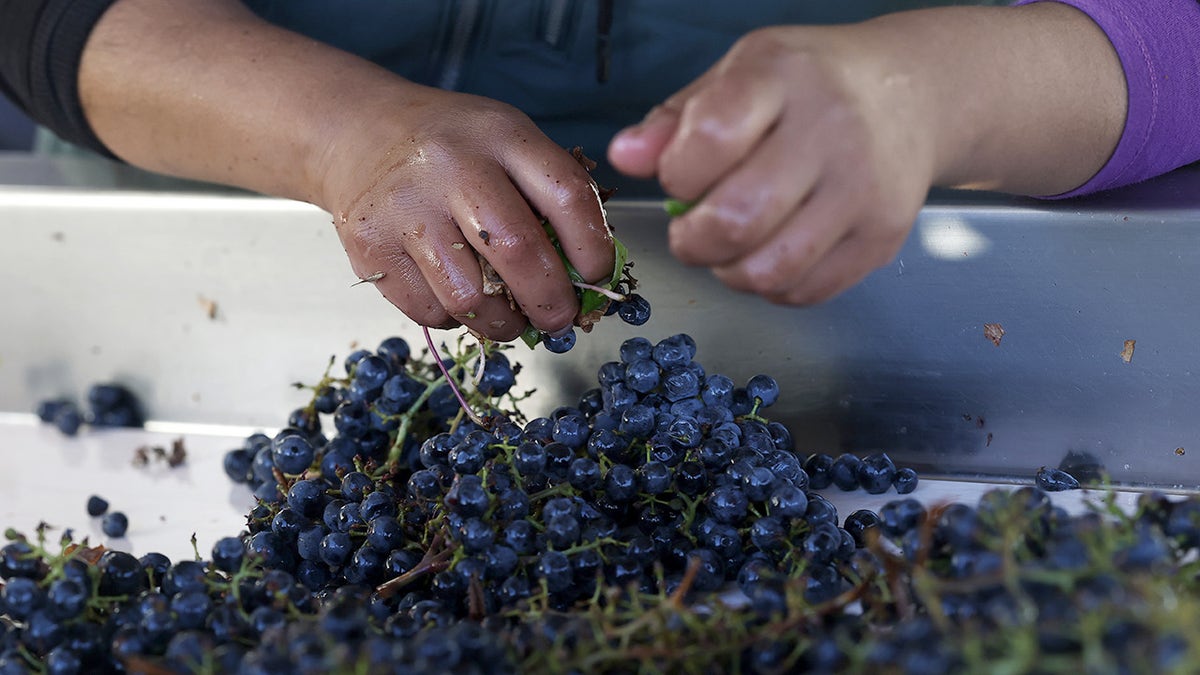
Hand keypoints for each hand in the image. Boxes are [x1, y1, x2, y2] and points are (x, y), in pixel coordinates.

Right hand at [324, 88, 614, 340]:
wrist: (359, 132)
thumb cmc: (453, 148)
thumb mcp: (507, 142)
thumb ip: (548, 197)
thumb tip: (587, 279)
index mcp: (501, 135)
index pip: (567, 196)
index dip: (594, 248)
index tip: (599, 276)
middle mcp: (451, 167)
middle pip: (519, 251)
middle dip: (552, 301)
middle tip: (561, 319)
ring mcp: (405, 208)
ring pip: (470, 297)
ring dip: (503, 323)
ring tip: (510, 318)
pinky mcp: (370, 246)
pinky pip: (429, 311)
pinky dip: (455, 319)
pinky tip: (458, 296)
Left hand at [608, 25, 935, 304]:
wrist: (912, 95)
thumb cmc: (808, 86)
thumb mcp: (738, 75)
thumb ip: (675, 120)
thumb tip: (624, 156)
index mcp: (783, 78)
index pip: (712, 137)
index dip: (678, 172)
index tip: (680, 174)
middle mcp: (832, 132)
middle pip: (737, 220)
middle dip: (692, 240)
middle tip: (692, 229)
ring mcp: (863, 191)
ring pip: (769, 270)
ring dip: (729, 270)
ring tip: (730, 244)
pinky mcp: (881, 239)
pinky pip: (802, 292)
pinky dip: (769, 285)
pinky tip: (770, 251)